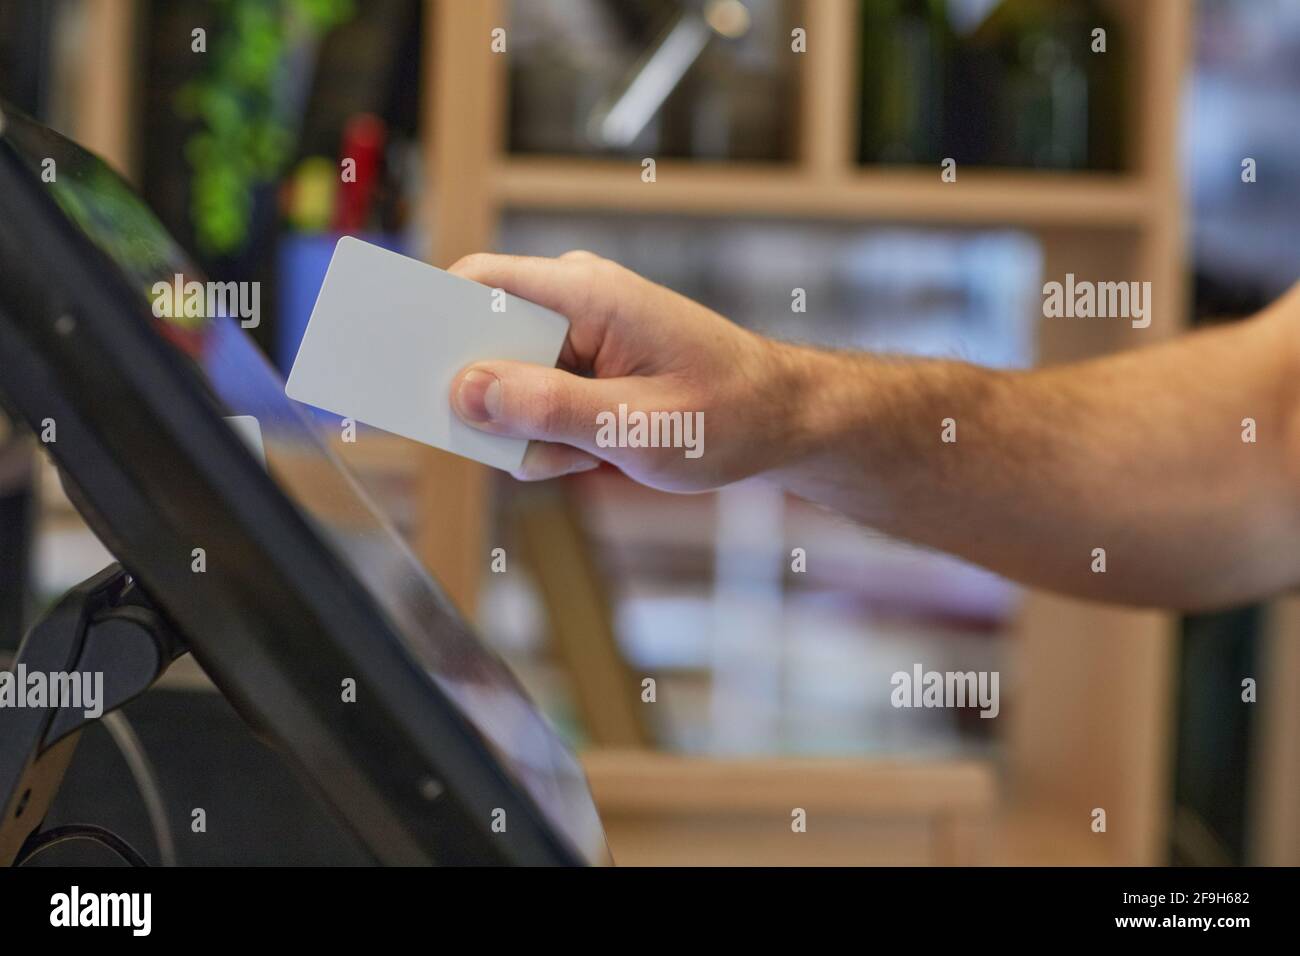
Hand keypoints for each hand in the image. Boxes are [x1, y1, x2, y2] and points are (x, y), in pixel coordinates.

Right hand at [448, 251, 802, 489]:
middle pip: (483, 338)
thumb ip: (547, 410)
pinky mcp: (585, 365)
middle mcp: (575, 300)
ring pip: (508, 383)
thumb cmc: (726, 413)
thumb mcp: (635, 426)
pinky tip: (600, 453)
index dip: (425, 318)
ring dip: (535, 431)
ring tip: (593, 454)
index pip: (478, 283)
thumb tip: (462, 392)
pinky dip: (557, 438)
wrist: (782, 420)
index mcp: (586, 292)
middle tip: (528, 444)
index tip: (385, 357)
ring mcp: (579, 333)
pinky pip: (537, 401)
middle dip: (492, 403)